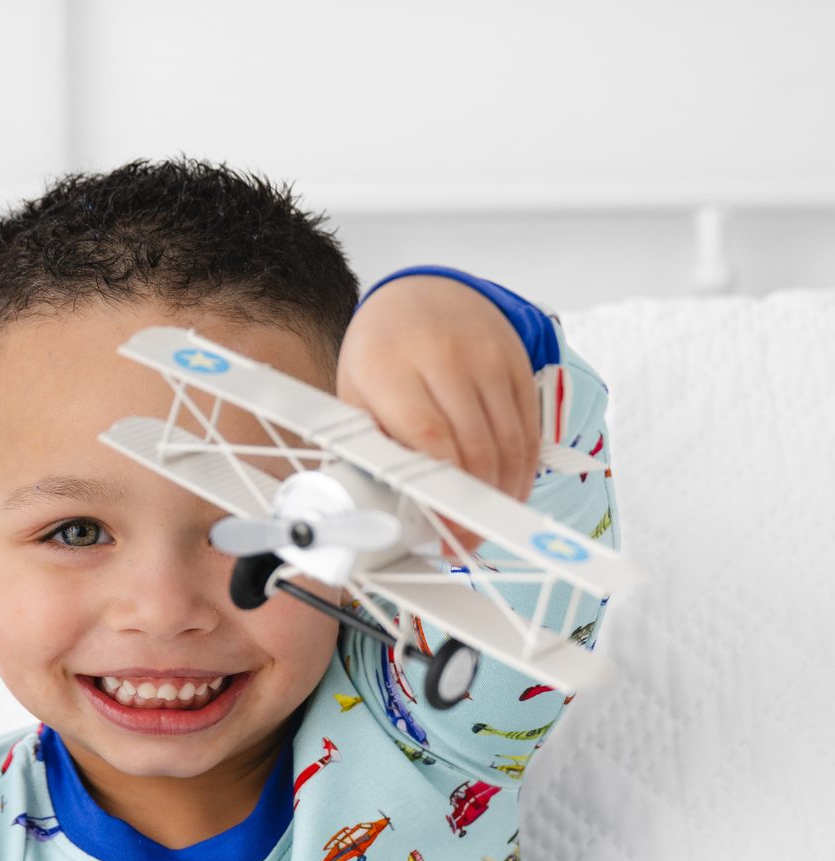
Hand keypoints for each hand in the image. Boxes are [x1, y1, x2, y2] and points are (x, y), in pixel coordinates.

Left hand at [337, 275, 540, 551]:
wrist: (420, 293)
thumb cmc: (381, 356)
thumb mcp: (356, 396)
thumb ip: (366, 449)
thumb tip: (378, 513)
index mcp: (392, 367)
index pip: (428, 441)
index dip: (440, 495)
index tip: (442, 533)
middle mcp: (444, 357)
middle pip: (474, 448)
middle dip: (473, 507)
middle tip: (464, 542)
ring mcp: (487, 357)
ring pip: (509, 442)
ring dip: (502, 494)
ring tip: (486, 524)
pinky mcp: (517, 362)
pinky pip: (528, 428)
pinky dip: (522, 469)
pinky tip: (508, 492)